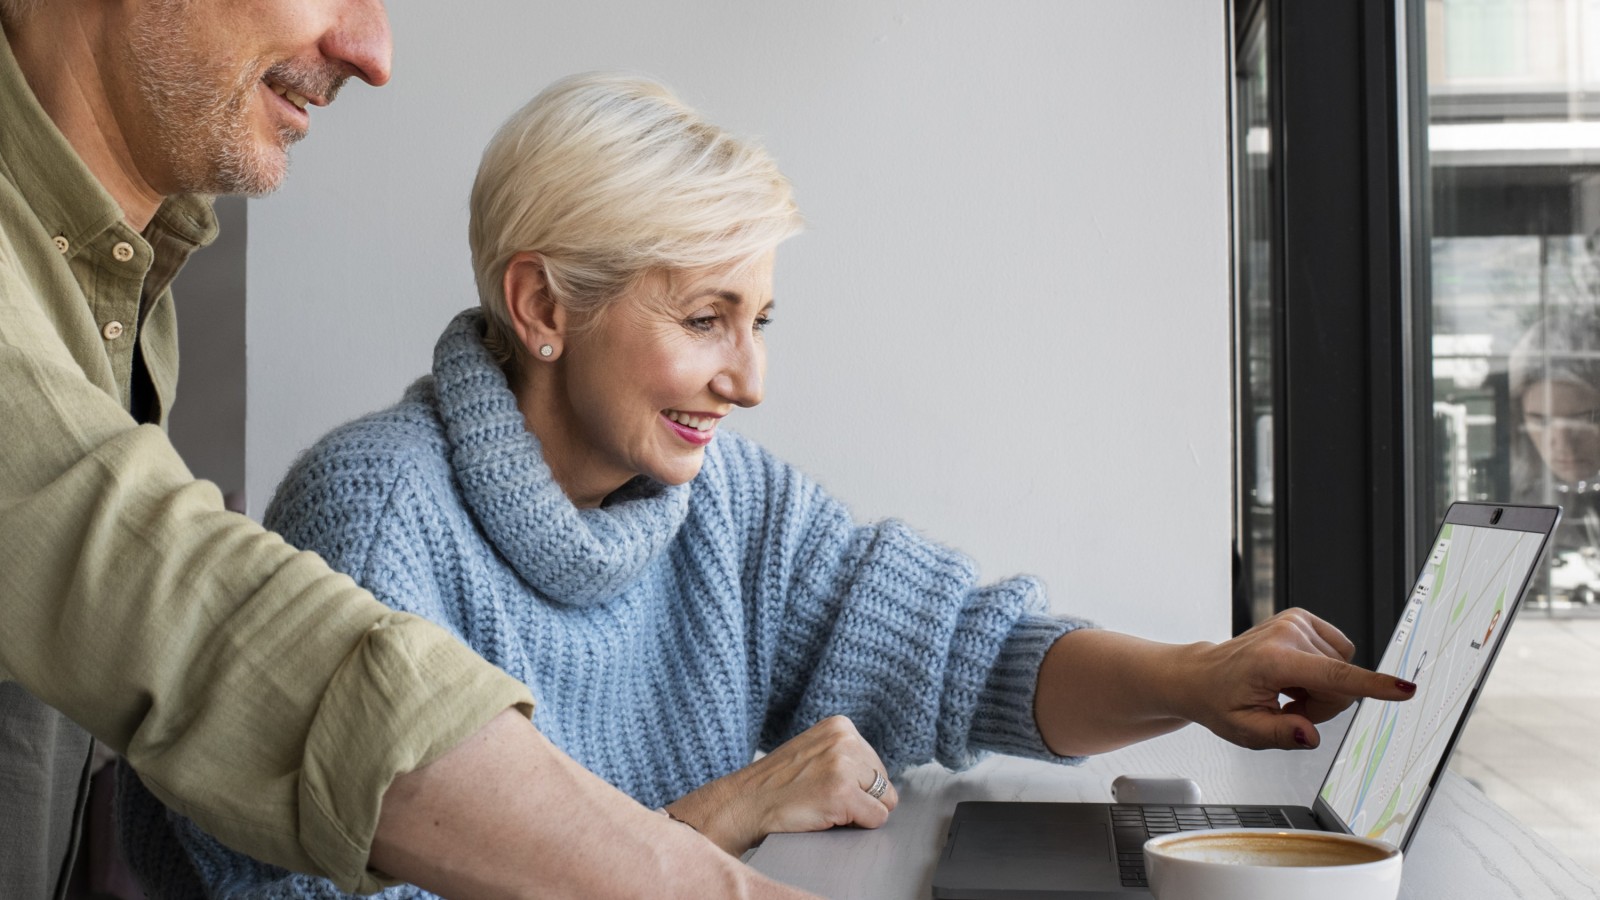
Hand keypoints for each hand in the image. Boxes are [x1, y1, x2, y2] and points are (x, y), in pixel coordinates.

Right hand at [664, 715, 898, 854]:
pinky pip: (876, 819)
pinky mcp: (843, 792)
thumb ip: (846, 755)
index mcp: (841, 725)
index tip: (825, 785)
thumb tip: (883, 780)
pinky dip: (856, 827)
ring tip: (824, 806)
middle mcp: (845, 739)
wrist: (743, 803)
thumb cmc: (777, 784)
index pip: (877, 764)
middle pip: (884, 782)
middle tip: (823, 799)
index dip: (857, 785)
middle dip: (861, 798)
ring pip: (884, 802)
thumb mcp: (814, 751)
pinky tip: (825, 816)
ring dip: (858, 812)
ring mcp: (844, 765)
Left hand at [1175, 609, 1416, 750]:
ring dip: (1322, 688)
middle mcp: (1286, 634)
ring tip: (1288, 690)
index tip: (1404, 689)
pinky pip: (1339, 652)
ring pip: (1343, 669)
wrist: (1203, 675)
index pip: (1333, 676)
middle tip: (1289, 706)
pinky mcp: (1302, 618)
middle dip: (1324, 704)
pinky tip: (1295, 674)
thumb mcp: (1244, 731)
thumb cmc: (1221, 701)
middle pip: (1342, 683)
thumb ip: (1280, 735)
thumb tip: (1309, 735)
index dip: (1372, 686)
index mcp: (1272, 661)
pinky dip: (1322, 670)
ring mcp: (1295, 621)